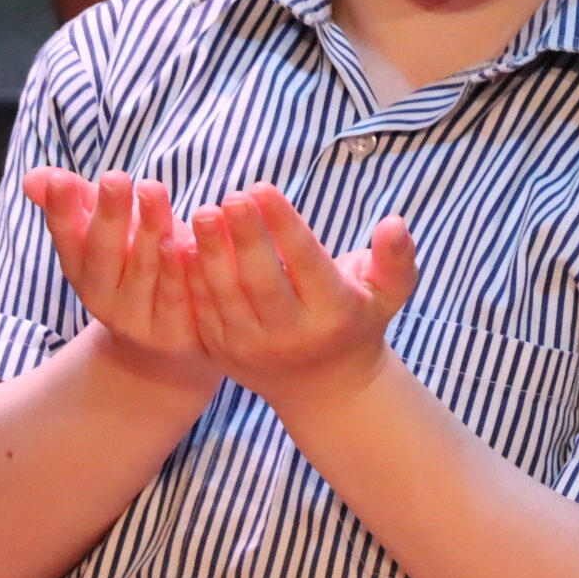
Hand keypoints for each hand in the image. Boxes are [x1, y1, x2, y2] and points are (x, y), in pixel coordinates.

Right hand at [23, 167, 218, 397]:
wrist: (164, 342)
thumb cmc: (136, 263)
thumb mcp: (108, 231)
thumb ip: (78, 202)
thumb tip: (34, 177)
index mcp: (82, 268)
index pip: (67, 238)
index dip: (61, 212)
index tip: (60, 180)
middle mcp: (104, 296)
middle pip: (104, 254)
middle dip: (109, 214)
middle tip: (113, 177)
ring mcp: (137, 318)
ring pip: (143, 272)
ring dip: (149, 232)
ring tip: (152, 191)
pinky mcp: (174, 332)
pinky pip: (177, 299)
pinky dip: (180, 272)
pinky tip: (188, 243)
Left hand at [183, 183, 416, 415]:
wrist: (325, 389)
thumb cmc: (358, 320)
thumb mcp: (388, 293)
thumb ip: (396, 258)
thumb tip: (395, 223)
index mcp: (332, 314)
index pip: (305, 263)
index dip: (283, 225)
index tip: (263, 188)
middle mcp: (291, 336)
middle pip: (262, 282)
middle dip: (244, 238)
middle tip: (231, 196)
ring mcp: (253, 349)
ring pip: (227, 297)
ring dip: (211, 254)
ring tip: (204, 213)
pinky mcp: (224, 353)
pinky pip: (204, 312)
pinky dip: (192, 279)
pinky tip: (183, 243)